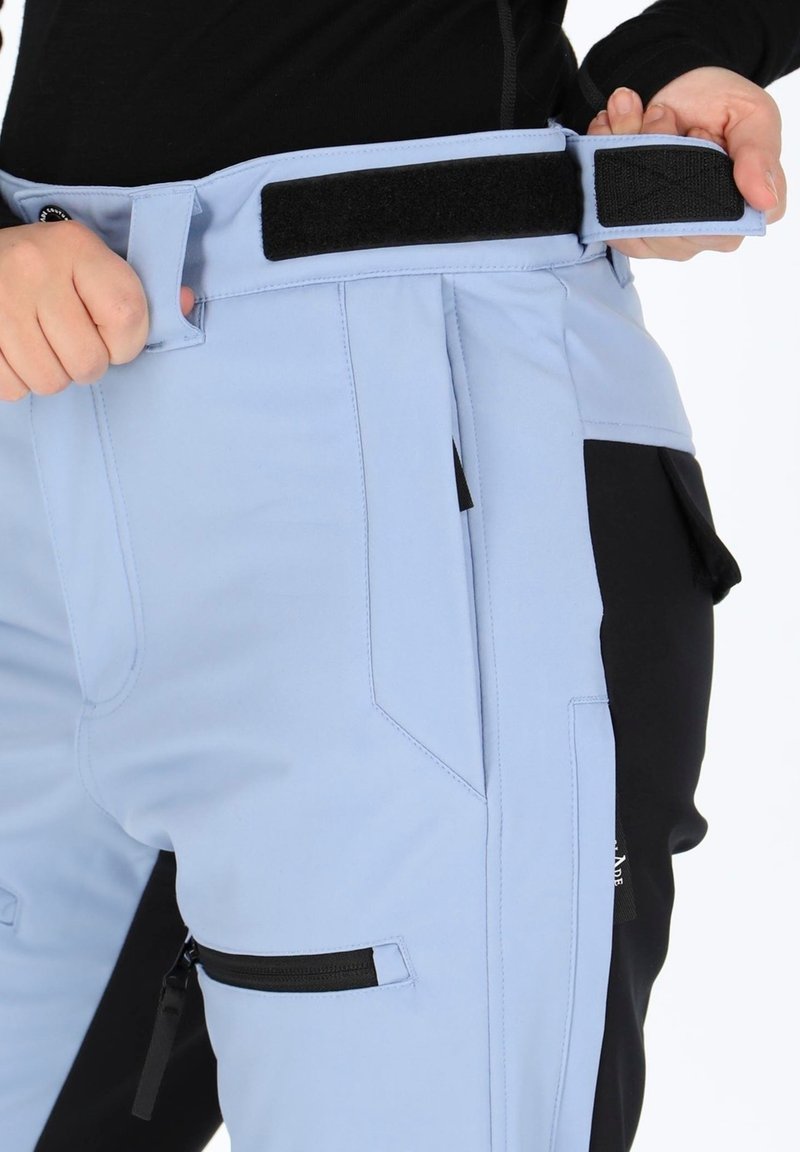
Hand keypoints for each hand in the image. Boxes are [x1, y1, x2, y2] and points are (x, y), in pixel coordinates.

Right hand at [0, 218, 195, 400]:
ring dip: (50, 374)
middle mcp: (35, 268)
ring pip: (49, 381)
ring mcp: (0, 299)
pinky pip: (10, 387)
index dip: (125, 343)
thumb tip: (185, 303)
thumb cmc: (47, 270)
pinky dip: (16, 380)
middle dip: (85, 363)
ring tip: (41, 344)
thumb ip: (138, 291)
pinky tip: (15, 351)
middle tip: (70, 341)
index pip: (127, 317)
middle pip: (87, 362)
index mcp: (77, 248)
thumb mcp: (91, 265)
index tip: (109, 336)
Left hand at [585, 65, 785, 259]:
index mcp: (738, 214)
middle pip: (665, 218)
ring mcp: (658, 236)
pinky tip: (609, 128)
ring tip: (633, 111)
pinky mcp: (623, 227)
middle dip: (654, 152)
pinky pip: (602, 209)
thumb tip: (765, 202)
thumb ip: (759, 156)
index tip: (698, 132)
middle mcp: (697, 235)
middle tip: (660, 112)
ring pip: (629, 212)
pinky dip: (601, 159)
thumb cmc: (720, 105)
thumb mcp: (754, 117)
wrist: (676, 84)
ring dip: (623, 150)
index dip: (697, 177)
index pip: (715, 226)